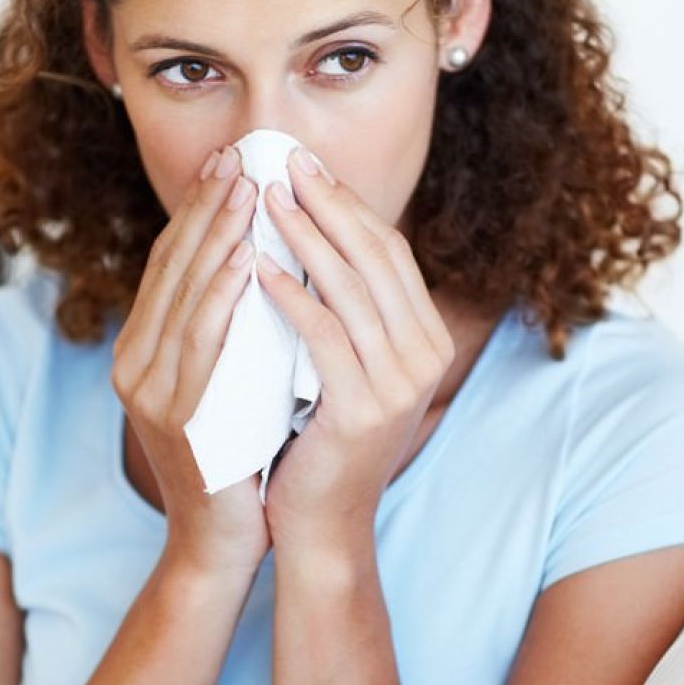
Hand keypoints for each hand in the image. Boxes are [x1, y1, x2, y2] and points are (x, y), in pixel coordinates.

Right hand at [110, 144, 268, 577]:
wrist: (223, 539)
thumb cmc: (238, 452)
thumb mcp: (227, 377)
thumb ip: (229, 326)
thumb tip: (259, 258)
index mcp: (144, 350)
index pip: (169, 264)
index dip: (196, 210)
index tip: (228, 164)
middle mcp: (136, 363)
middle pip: (172, 268)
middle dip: (206, 207)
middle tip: (239, 156)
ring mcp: (149, 390)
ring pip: (184, 296)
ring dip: (215, 236)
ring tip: (247, 188)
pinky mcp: (175, 417)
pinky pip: (201, 343)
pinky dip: (220, 294)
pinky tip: (243, 257)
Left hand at [253, 147, 455, 555]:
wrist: (321, 524)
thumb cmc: (320, 438)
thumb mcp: (346, 366)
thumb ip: (346, 312)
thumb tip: (312, 234)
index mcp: (425, 339)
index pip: (389, 251)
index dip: (348, 204)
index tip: (306, 166)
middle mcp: (424, 356)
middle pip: (375, 257)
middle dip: (328, 203)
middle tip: (285, 160)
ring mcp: (399, 384)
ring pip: (350, 289)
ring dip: (304, 236)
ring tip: (266, 197)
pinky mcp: (363, 410)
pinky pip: (323, 337)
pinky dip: (291, 297)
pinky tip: (258, 266)